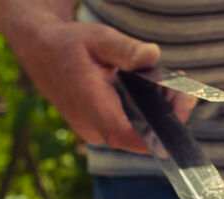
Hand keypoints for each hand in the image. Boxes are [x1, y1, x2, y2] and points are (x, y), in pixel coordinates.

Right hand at [19, 20, 196, 153]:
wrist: (43, 53)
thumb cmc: (70, 45)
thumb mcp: (98, 38)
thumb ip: (125, 50)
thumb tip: (152, 55)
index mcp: (90, 106)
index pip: (125, 135)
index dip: (157, 133)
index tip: (180, 107)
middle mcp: (93, 128)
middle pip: (142, 135)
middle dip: (169, 113)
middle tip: (180, 84)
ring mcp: (97, 133)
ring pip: (140, 133)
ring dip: (161, 112)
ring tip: (166, 82)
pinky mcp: (102, 131)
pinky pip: (132, 129)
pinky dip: (148, 112)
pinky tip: (154, 90)